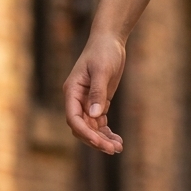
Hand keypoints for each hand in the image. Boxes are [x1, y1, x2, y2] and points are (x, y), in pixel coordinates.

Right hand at [63, 33, 125, 154]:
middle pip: (82, 127)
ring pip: (91, 128)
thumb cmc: (104, 52)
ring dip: (103, 139)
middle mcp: (76, 99)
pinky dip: (107, 133)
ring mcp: (87, 102)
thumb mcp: (102, 71)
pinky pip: (99, 123)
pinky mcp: (98, 102)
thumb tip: (94, 115)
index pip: (73, 118)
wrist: (109, 40)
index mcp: (72, 91)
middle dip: (96, 140)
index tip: (100, 142)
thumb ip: (98, 93)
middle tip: (113, 150)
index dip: (85, 133)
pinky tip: (118, 141)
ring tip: (118, 148)